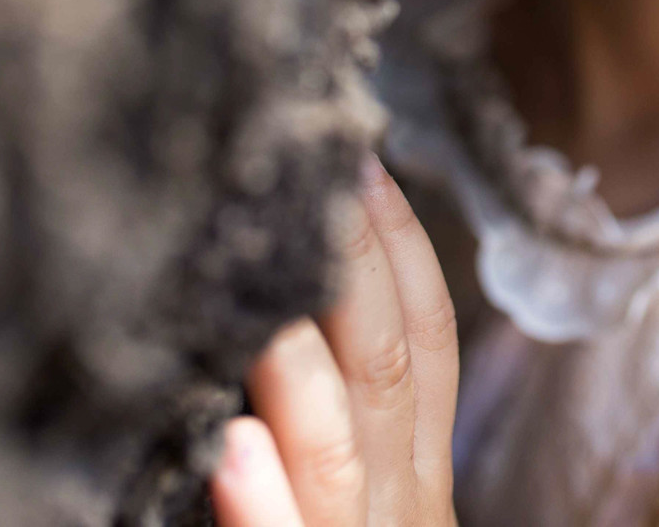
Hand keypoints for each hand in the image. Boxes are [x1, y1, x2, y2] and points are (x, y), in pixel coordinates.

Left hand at [211, 154, 460, 526]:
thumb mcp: (347, 494)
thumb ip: (327, 418)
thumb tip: (278, 302)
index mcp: (414, 469)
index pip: (427, 339)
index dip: (403, 248)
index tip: (366, 166)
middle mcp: (400, 503)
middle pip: (390, 368)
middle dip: (358, 264)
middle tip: (318, 177)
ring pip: (340, 452)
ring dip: (301, 372)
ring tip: (265, 308)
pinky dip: (262, 504)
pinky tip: (231, 451)